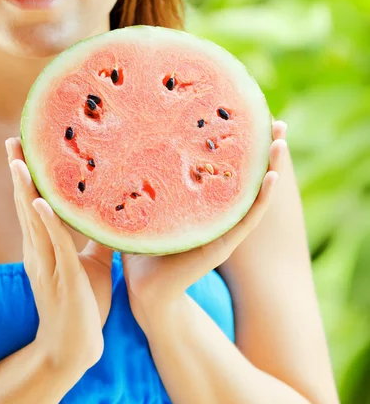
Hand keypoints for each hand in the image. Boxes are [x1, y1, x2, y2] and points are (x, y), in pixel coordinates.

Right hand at [6, 137, 113, 373]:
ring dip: (26, 191)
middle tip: (14, 140)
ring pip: (34, 221)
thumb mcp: (94, 267)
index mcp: (46, 248)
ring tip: (19, 160)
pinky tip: (42, 203)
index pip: (35, 206)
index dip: (30, 179)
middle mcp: (41, 252)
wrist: (75, 347)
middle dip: (20, 173)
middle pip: (26, 206)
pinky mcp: (63, 278)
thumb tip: (112, 220)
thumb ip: (99, 243)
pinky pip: (55, 247)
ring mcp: (49, 265)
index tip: (28, 150)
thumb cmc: (84, 306)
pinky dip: (47, 224)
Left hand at [121, 121, 287, 314]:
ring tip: (280, 141)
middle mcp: (217, 215)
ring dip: (271, 168)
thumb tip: (124, 147)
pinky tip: (271, 177)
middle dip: (261, 147)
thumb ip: (142, 184)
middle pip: (245, 175)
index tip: (246, 112)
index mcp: (201, 204)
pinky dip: (261, 199)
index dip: (238, 142)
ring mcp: (223, 230)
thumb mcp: (143, 209)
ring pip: (254, 194)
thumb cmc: (141, 250)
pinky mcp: (222, 246)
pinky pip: (247, 220)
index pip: (225, 167)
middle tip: (275, 120)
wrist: (144, 291)